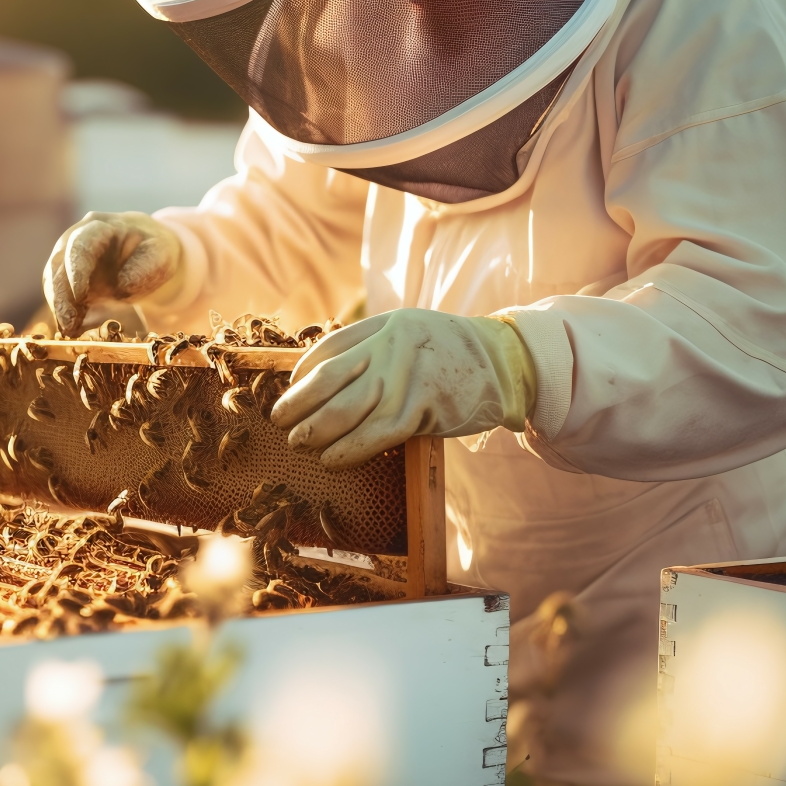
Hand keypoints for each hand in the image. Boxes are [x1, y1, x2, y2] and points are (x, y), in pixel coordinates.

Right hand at [42, 212, 184, 336]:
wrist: (145, 252)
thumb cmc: (153, 250)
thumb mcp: (161, 254)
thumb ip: (145, 266)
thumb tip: (121, 285)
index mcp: (100, 226)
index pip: (80, 244)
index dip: (77, 269)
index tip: (79, 295)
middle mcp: (76, 238)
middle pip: (58, 264)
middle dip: (61, 295)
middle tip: (68, 323)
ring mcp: (67, 257)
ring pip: (53, 281)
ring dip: (59, 307)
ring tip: (70, 331)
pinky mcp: (67, 278)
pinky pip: (58, 295)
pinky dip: (62, 312)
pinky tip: (71, 329)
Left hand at [269, 308, 536, 468]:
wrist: (506, 363)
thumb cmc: (453, 354)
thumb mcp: (411, 332)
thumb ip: (374, 346)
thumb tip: (323, 375)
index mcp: (385, 326)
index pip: (328, 350)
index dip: (302, 374)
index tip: (289, 391)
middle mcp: (390, 348)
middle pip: (327, 381)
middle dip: (296, 405)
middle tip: (279, 422)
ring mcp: (406, 377)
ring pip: (345, 410)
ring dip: (314, 431)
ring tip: (299, 443)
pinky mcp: (423, 407)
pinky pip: (375, 435)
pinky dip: (348, 450)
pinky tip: (332, 459)